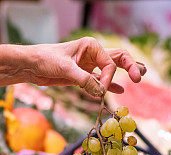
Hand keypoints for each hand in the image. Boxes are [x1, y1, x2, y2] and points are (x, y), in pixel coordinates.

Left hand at [24, 37, 145, 97]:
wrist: (31, 66)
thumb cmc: (45, 60)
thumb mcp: (65, 69)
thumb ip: (84, 80)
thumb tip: (100, 92)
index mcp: (91, 46)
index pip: (110, 63)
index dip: (110, 78)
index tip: (102, 90)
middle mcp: (92, 54)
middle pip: (118, 59)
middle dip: (130, 66)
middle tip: (140, 77)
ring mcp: (88, 66)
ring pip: (111, 70)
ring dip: (124, 73)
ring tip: (139, 77)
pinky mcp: (82, 77)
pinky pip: (100, 81)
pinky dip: (110, 85)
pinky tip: (120, 90)